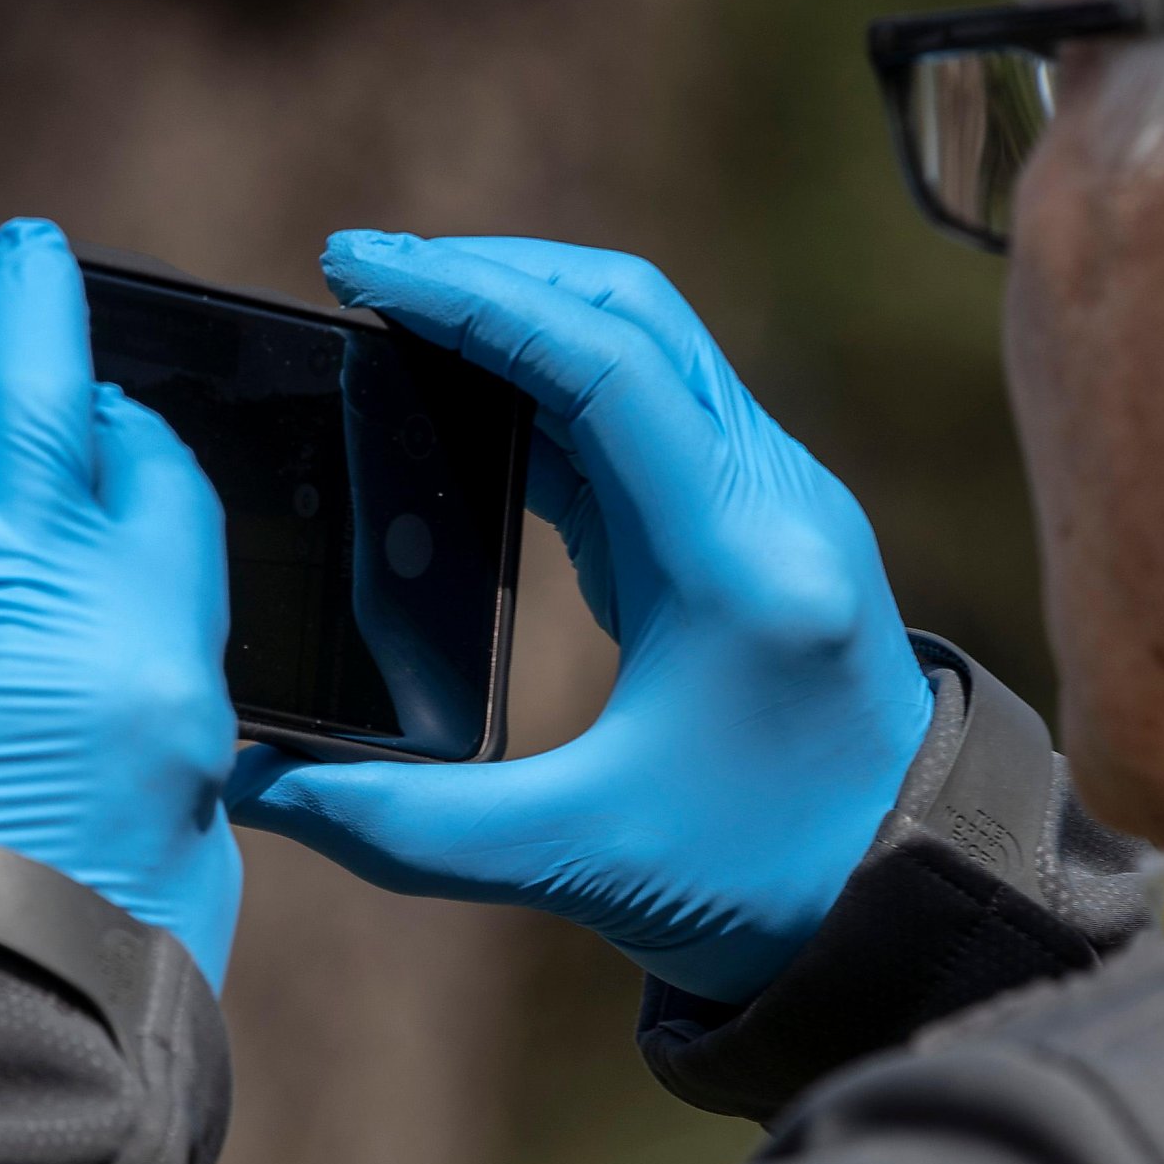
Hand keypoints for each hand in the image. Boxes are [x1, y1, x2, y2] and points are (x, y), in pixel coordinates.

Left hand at [0, 215, 241, 988]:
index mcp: (148, 605)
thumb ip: (168, 630)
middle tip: (18, 251)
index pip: (143, 450)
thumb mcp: (196, 761)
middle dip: (27, 296)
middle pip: (30, 375)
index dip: (126, 408)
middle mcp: (27, 563)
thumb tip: (126, 537)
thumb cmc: (105, 908)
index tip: (106, 400)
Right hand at [229, 234, 932, 1003]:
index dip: (473, 299)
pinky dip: (553, 383)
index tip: (359, 267)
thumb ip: (404, 828)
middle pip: (631, 317)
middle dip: (493, 277)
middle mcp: (769, 499)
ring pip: (643, 347)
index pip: (604, 364)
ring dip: (525, 316)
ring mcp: (768, 502)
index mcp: (739, 557)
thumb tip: (259, 789)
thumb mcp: (579, 861)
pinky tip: (470, 401)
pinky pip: (647, 411)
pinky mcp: (750, 525)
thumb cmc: (768, 880)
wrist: (903, 896)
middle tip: (362, 272)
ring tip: (400, 318)